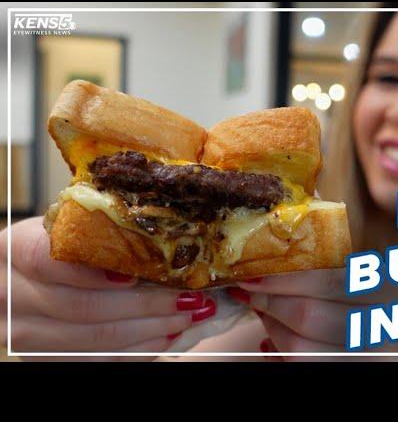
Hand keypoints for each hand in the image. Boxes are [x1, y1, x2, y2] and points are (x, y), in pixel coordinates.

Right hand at [0, 217, 217, 360]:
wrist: (29, 280)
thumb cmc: (60, 245)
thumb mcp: (68, 227)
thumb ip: (100, 231)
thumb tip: (168, 236)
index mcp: (15, 250)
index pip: (48, 259)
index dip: (94, 271)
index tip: (136, 273)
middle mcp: (8, 294)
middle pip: (81, 307)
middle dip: (145, 304)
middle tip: (189, 298)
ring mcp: (23, 333)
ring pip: (93, 339)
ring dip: (150, 330)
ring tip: (190, 316)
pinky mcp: (42, 358)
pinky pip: (97, 361)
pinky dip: (137, 350)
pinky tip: (168, 335)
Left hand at [227, 269, 397, 360]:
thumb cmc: (378, 299)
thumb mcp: (369, 272)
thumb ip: (332, 261)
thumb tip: (268, 259)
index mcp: (391, 286)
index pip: (329, 281)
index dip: (285, 279)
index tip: (253, 275)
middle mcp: (387, 324)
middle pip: (310, 317)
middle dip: (270, 304)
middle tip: (251, 294)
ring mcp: (373, 357)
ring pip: (302, 350)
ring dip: (272, 330)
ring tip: (263, 314)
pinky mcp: (357, 373)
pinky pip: (304, 368)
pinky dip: (280, 354)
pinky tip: (273, 341)